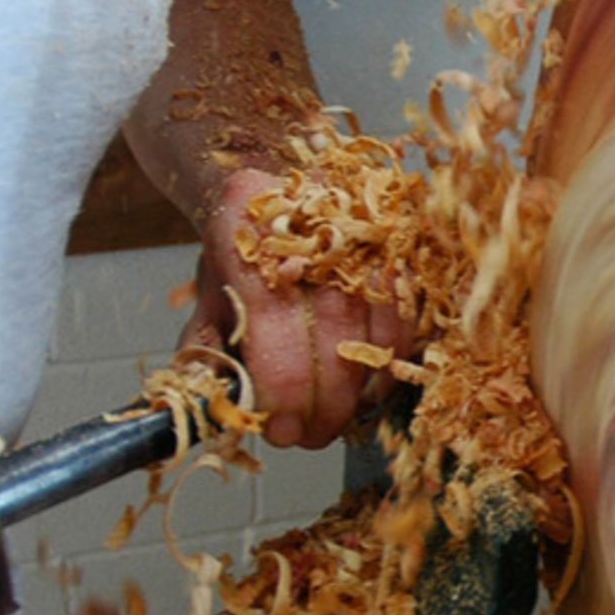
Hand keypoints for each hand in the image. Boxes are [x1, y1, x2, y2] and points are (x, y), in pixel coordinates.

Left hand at [180, 169, 410, 448]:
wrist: (275, 177)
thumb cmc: (241, 248)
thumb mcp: (210, 290)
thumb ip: (207, 347)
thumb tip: (216, 408)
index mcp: (245, 230)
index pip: (273, 321)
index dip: (283, 388)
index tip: (282, 430)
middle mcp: (306, 218)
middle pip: (333, 331)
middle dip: (327, 402)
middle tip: (314, 436)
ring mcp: (359, 222)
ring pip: (377, 323)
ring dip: (364, 387)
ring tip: (343, 417)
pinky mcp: (396, 233)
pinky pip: (407, 308)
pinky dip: (393, 355)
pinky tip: (372, 383)